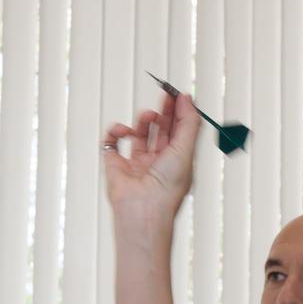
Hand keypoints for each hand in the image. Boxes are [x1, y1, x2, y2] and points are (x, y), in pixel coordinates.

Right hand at [102, 91, 200, 233]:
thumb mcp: (186, 150)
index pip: (180, 131)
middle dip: (163, 111)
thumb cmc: (167, 189)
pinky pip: (114, 140)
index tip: (178, 94)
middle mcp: (158, 162)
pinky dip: (117, 130)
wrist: (143, 209)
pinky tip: (125, 131)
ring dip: (143, 119)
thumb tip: (186, 99)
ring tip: (147, 117)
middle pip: (161, 129)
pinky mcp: (117, 164)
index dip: (180, 112)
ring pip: (138, 132)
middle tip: (164, 94)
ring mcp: (137, 163)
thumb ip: (188, 122)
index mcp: (177, 161)